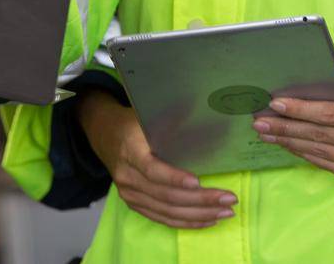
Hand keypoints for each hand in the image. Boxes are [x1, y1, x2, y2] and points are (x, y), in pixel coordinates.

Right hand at [77, 91, 235, 228]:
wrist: (105, 135)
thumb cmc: (132, 123)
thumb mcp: (147, 114)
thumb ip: (174, 117)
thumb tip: (206, 110)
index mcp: (131, 151)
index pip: (153, 170)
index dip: (175, 178)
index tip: (199, 181)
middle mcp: (128, 177)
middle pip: (166, 196)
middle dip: (200, 201)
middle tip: (228, 200)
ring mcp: (131, 194)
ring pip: (167, 212)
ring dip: (199, 215)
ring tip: (225, 213)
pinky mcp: (136, 205)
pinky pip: (163, 219)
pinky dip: (187, 222)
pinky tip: (207, 220)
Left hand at [252, 63, 333, 182]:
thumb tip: (305, 84)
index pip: (330, 114)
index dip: (300, 110)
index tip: (275, 104)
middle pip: (321, 136)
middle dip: (286, 128)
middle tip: (260, 122)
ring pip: (321, 153)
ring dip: (291, 143)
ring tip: (268, 134)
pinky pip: (329, 165)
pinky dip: (306, 154)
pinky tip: (289, 145)